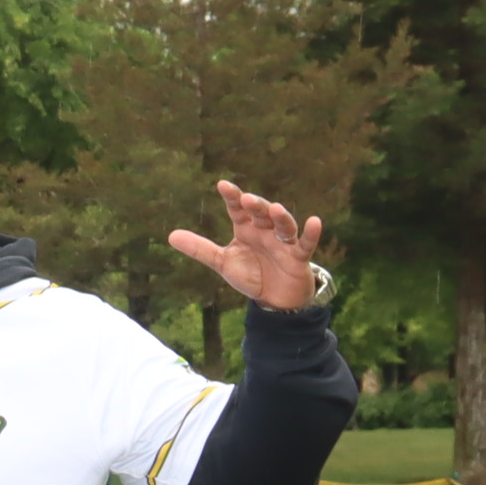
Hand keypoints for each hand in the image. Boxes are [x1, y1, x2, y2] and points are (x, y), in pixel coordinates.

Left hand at [169, 183, 328, 312]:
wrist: (275, 299)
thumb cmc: (251, 274)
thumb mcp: (222, 262)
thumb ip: (200, 249)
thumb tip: (170, 236)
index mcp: (246, 230)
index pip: (238, 210)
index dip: (232, 198)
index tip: (222, 185)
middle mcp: (265, 232)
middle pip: (261, 214)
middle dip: (256, 206)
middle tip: (247, 199)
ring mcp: (283, 243)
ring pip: (283, 226)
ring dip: (279, 218)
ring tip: (274, 209)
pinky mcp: (299, 257)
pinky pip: (306, 244)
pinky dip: (310, 234)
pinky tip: (315, 221)